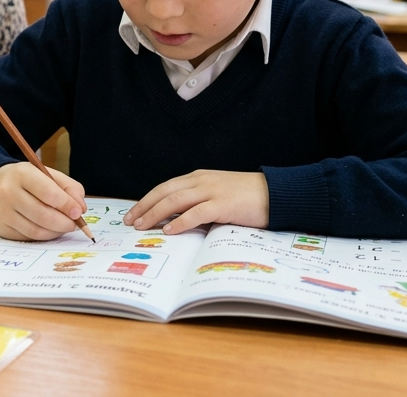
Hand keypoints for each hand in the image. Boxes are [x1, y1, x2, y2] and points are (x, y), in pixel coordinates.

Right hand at [0, 162, 86, 240]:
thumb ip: (68, 187)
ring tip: (64, 226)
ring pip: (36, 230)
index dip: (67, 205)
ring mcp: (2, 213)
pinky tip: (49, 230)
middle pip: (43, 215)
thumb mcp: (46, 174)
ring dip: (56, 232)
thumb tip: (80, 209)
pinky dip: (44, 236)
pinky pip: (28, 238)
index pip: (48, 193)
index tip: (79, 212)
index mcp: (21, 174)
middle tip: (75, 224)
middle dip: (64, 223)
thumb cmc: (26, 179)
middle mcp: (7, 193)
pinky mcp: (1, 228)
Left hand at [124, 170, 268, 234]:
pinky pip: (196, 212)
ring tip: (143, 225)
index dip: (147, 199)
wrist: (275, 193)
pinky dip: (180, 221)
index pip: (165, 187)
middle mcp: (201, 181)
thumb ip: (199, 202)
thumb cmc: (248, 197)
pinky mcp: (223, 204)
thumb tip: (176, 219)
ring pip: (175, 200)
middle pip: (164, 192)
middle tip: (130, 221)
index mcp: (198, 177)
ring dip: (155, 213)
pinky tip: (169, 230)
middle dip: (144, 206)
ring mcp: (212, 191)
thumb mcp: (218, 194)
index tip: (133, 212)